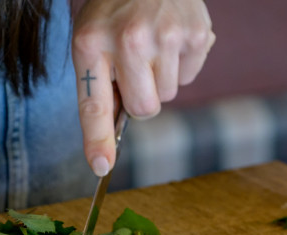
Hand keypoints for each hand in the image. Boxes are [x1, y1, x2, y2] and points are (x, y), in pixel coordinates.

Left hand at [72, 0, 214, 175]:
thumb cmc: (115, 10)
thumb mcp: (92, 37)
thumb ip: (99, 85)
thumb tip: (107, 144)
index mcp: (90, 43)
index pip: (94, 103)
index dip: (98, 139)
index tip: (100, 166)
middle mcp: (127, 39)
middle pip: (143, 109)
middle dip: (141, 98)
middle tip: (135, 68)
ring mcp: (166, 35)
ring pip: (168, 95)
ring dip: (160, 78)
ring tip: (153, 44)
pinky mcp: (196, 33)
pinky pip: (188, 77)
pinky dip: (181, 64)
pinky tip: (171, 37)